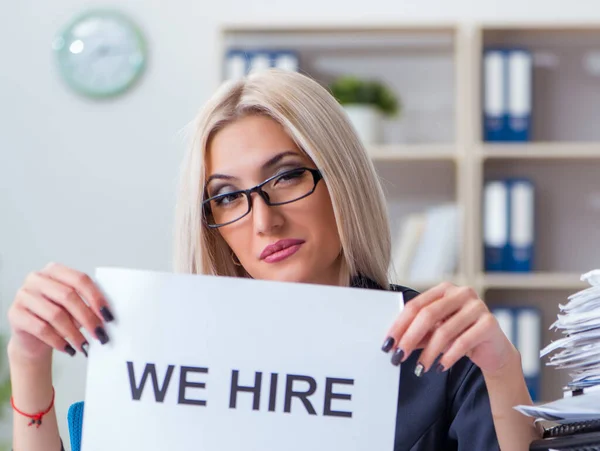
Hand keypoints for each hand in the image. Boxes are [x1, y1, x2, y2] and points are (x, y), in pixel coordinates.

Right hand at [8, 262, 113, 362]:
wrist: (34, 337)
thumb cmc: (60, 317)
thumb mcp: (75, 308)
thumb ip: (88, 305)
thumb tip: (107, 316)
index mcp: (55, 270)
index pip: (80, 279)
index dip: (96, 297)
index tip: (108, 315)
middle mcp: (37, 278)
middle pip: (68, 296)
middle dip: (88, 317)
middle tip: (100, 334)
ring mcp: (23, 295)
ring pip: (55, 314)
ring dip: (74, 333)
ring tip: (84, 345)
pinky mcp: (14, 314)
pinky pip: (41, 328)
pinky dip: (58, 340)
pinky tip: (68, 348)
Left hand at [381, 282, 515, 376]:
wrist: (493, 349)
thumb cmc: (460, 336)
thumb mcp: (435, 332)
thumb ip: (417, 333)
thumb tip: (392, 344)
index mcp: (444, 290)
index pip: (416, 305)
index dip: (399, 325)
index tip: (387, 343)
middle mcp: (461, 293)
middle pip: (428, 314)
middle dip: (410, 338)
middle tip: (398, 356)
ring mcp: (477, 306)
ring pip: (445, 331)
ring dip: (429, 353)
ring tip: (420, 368)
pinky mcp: (489, 323)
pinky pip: (463, 342)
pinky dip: (448, 356)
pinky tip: (439, 367)